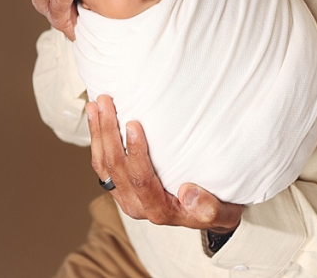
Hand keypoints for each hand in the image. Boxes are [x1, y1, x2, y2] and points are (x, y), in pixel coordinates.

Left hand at [87, 94, 242, 233]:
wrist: (203, 214)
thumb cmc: (213, 207)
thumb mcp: (221, 212)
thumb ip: (208, 208)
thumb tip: (188, 192)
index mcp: (158, 209)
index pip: (141, 179)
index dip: (135, 152)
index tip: (133, 124)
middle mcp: (136, 205)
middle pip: (116, 167)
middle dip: (108, 132)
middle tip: (106, 103)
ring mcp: (124, 196)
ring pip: (103, 164)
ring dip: (98, 133)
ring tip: (95, 105)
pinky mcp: (119, 187)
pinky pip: (102, 164)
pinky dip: (97, 140)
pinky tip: (95, 119)